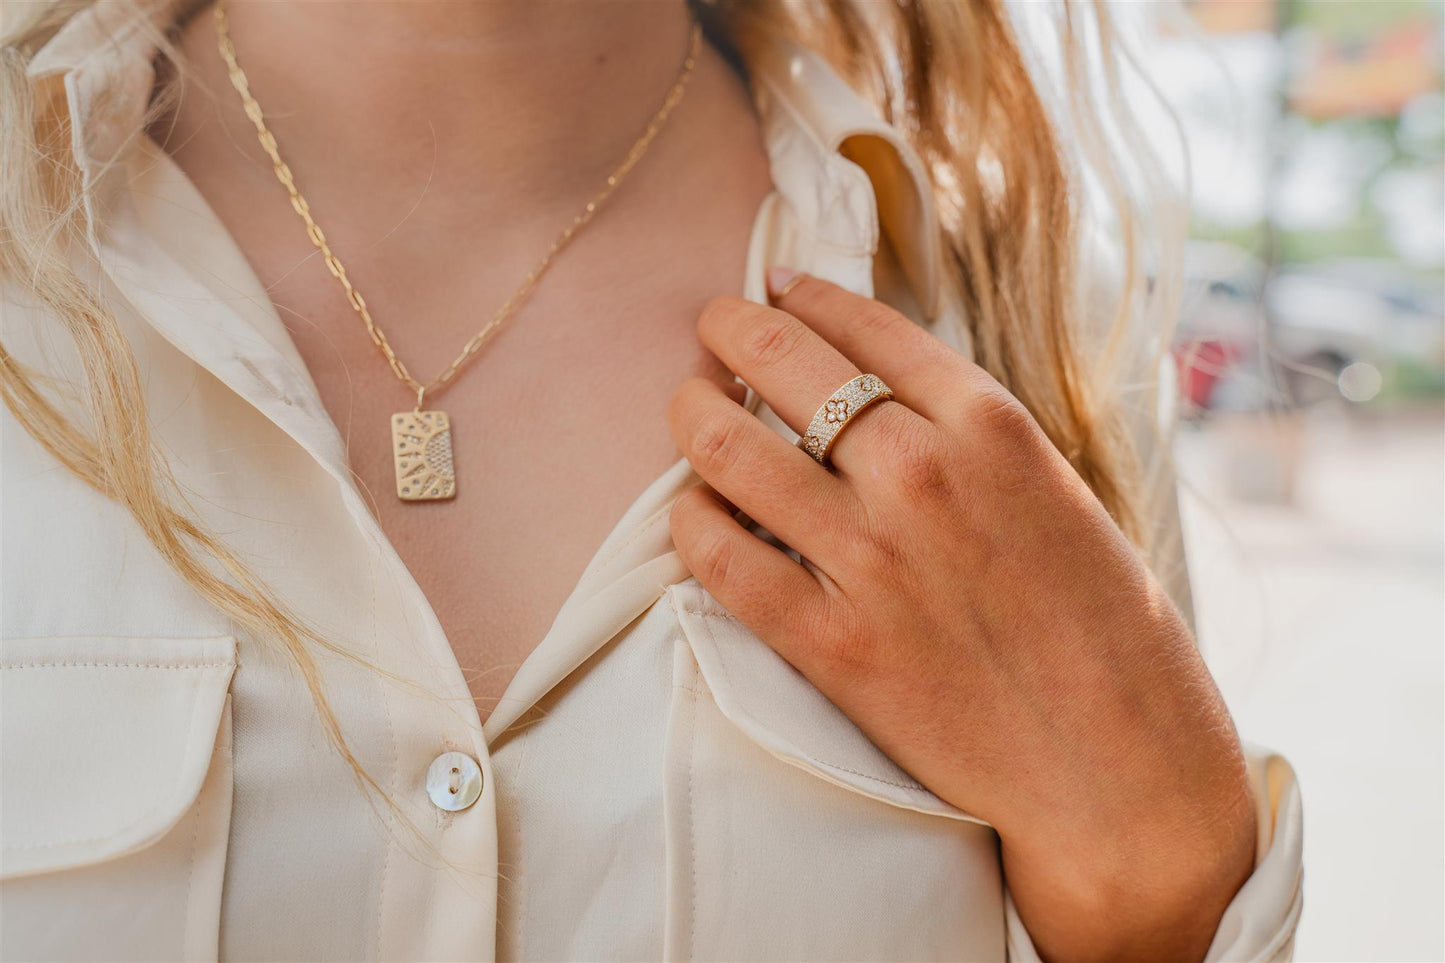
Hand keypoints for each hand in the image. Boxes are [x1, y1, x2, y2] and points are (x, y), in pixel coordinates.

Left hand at [667, 270, 1256, 961]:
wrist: (1121, 772)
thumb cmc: (1112, 636)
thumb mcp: (1061, 497)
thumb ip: (974, 441)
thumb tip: (881, 396)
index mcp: (993, 427)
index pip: (865, 326)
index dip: (805, 297)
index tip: (776, 289)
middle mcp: (922, 473)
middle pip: (784, 363)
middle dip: (729, 330)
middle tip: (712, 330)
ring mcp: (870, 558)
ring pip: (730, 448)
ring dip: (692, 414)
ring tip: (690, 410)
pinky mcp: (830, 643)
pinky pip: (718, 557)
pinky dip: (690, 520)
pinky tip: (694, 509)